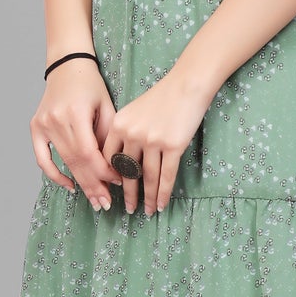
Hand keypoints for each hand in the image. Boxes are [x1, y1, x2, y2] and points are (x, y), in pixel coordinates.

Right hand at [30, 58, 122, 208]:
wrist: (67, 65)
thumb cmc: (91, 85)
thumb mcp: (107, 106)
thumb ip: (108, 136)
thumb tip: (114, 167)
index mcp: (75, 113)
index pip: (89, 153)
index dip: (103, 171)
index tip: (119, 181)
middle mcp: (56, 120)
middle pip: (76, 162)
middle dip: (93, 184)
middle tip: (106, 203)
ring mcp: (43, 124)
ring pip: (64, 162)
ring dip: (80, 183)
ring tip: (95, 200)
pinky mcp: (35, 127)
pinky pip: (42, 158)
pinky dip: (54, 174)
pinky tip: (70, 185)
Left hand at [99, 64, 214, 216]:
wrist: (187, 85)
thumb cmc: (162, 97)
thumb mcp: (134, 110)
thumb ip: (125, 132)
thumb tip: (124, 160)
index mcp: (119, 124)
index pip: (109, 158)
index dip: (111, 178)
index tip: (114, 190)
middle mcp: (132, 134)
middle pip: (127, 172)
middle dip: (128, 194)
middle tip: (128, 209)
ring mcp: (152, 140)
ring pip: (147, 177)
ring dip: (148, 198)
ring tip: (148, 211)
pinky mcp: (172, 146)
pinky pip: (166, 176)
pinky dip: (164, 193)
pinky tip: (162, 204)